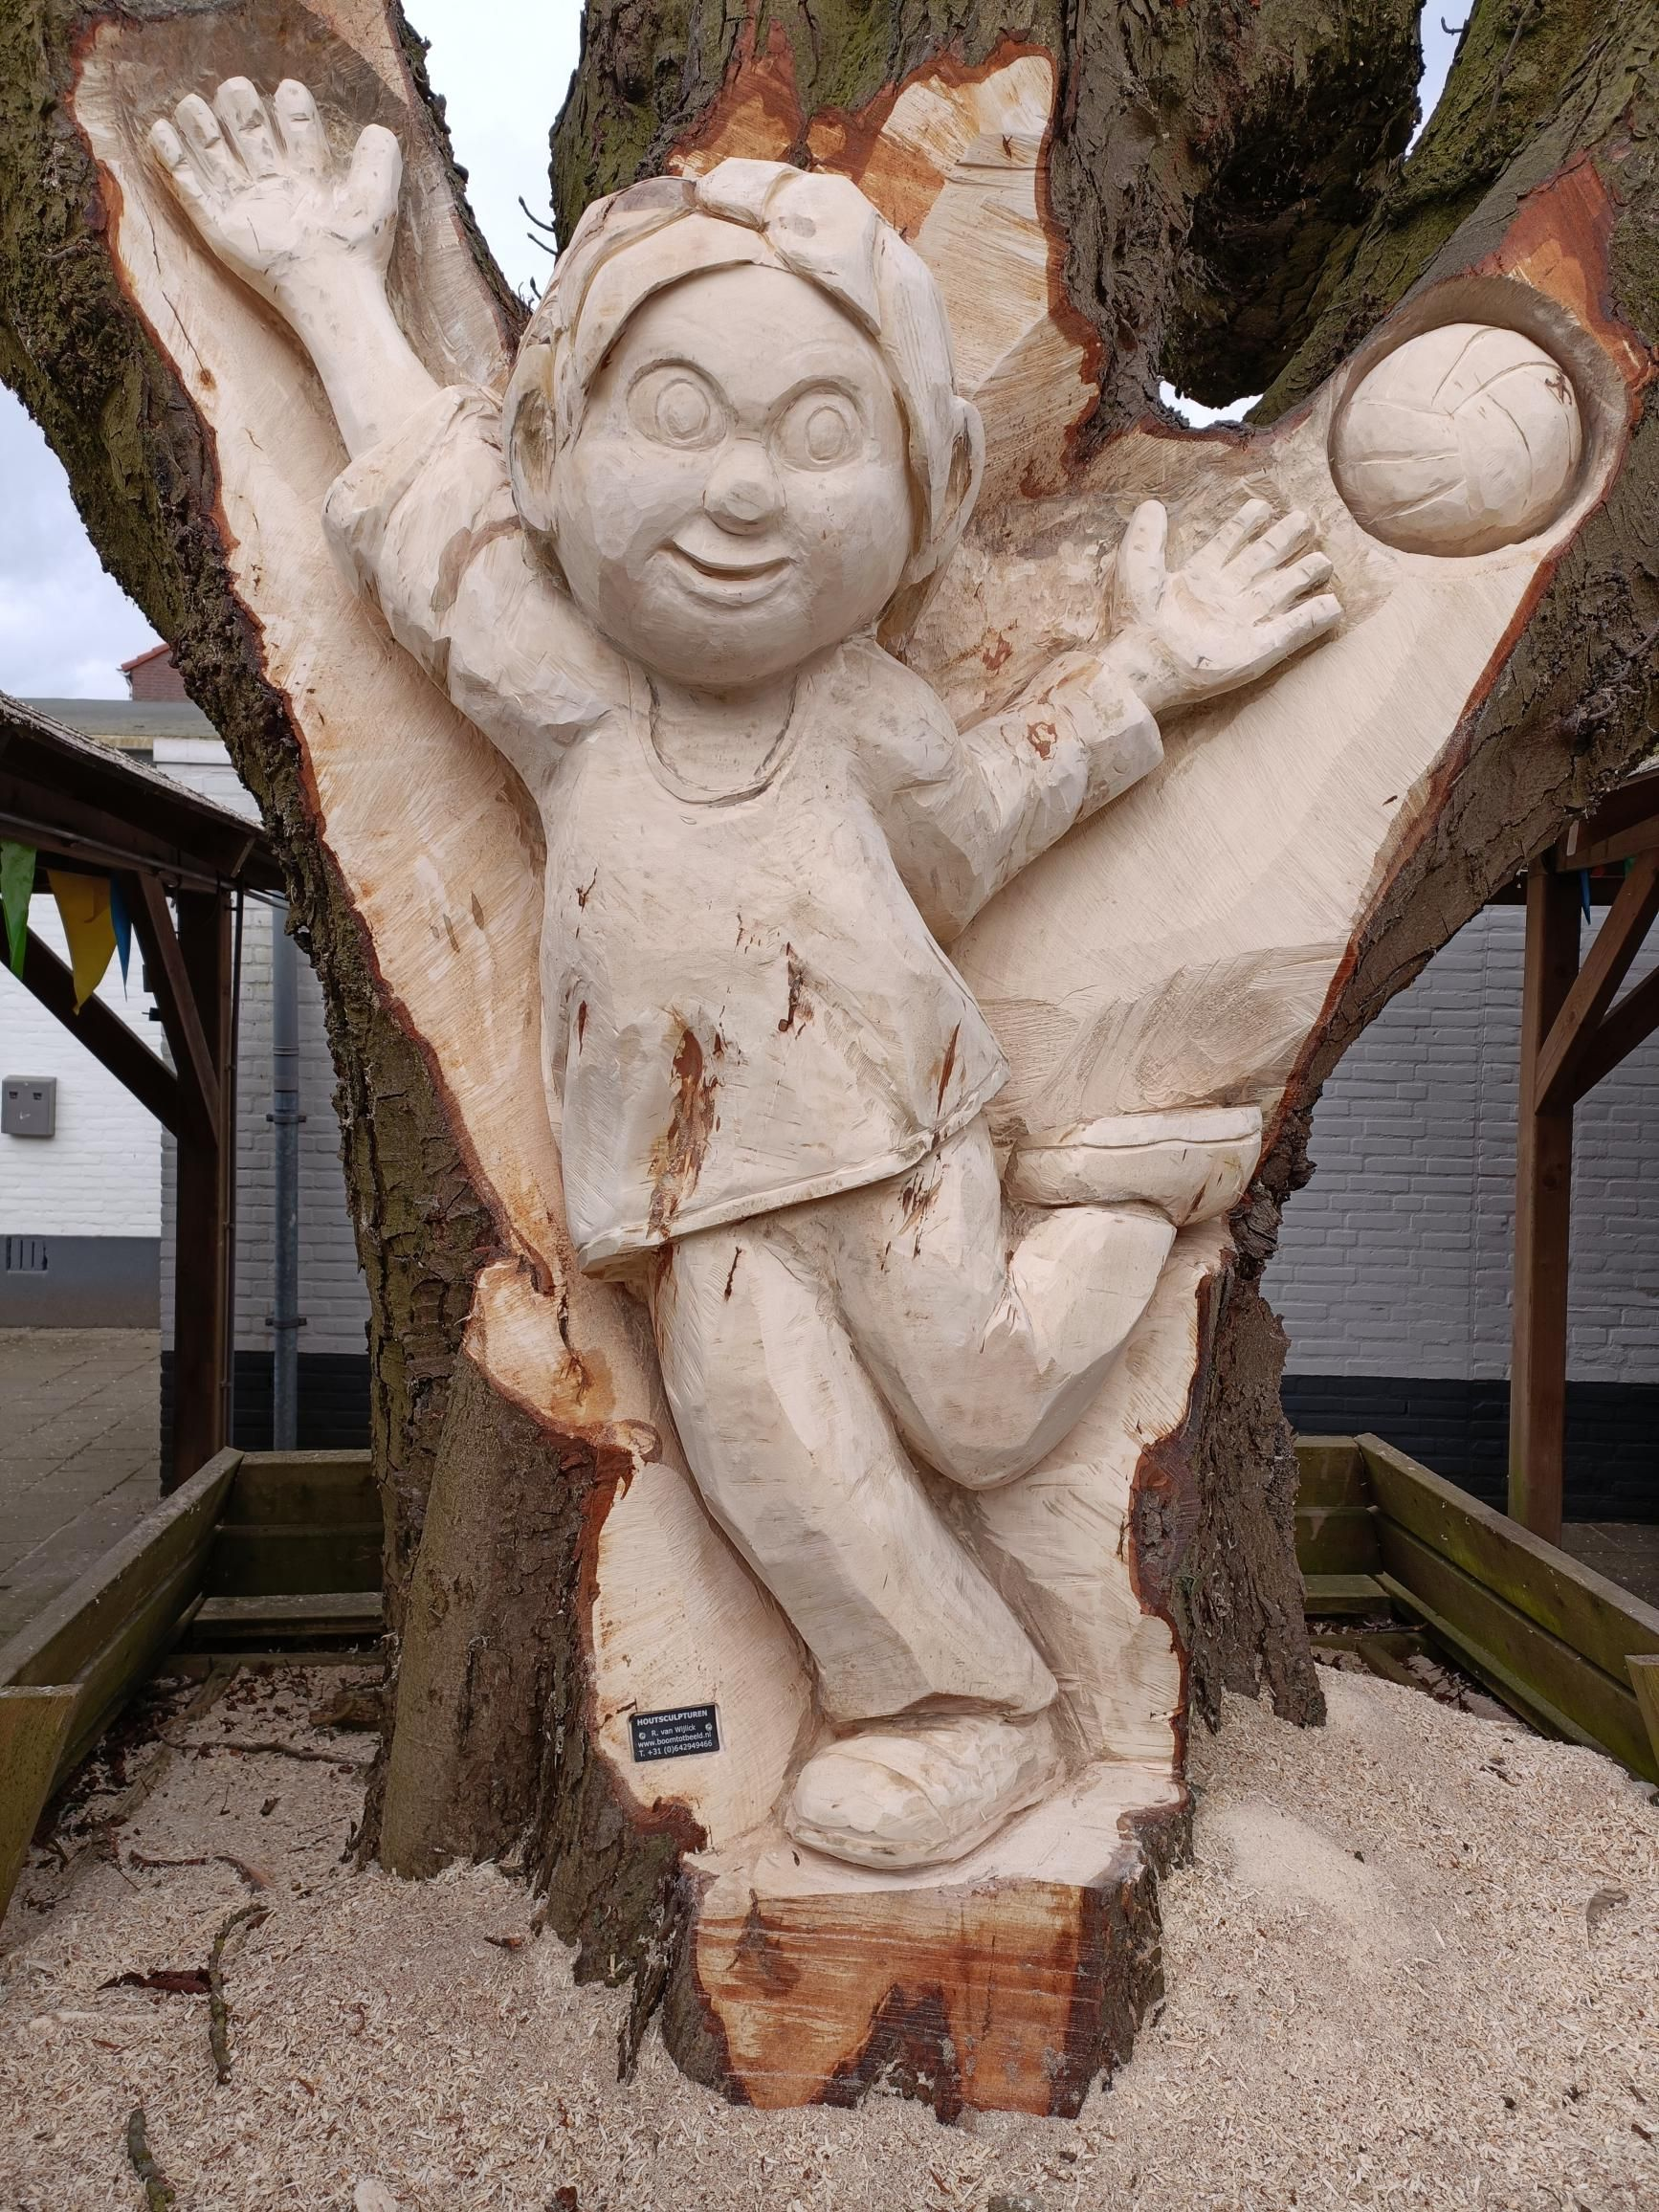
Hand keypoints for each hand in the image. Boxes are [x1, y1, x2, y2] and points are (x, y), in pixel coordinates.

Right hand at [148, 78, 400, 335]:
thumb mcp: (375, 201)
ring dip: (200, 125)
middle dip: (240, 107)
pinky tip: (161, 130)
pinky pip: (189, 189)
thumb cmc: (355, 251)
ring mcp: (244, 205)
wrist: (330, 290)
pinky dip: (172, 160)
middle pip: (249, 132)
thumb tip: (377, 129)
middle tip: (237, 90)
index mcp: (309, 178)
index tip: (290, 91)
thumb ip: (380, 161)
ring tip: (192, 103)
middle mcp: (274, 186)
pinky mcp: (219, 227)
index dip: (292, 109)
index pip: (296, 130)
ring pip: (213, 154)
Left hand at [1104, 498, 1340, 716]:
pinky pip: (1290, 632)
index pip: (1228, 543)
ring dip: (1303, 575)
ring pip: (1280, 592)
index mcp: (1198, 578)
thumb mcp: (1135, 570)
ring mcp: (1241, 625)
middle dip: (1283, 541)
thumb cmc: (1134, 622)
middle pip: (1261, 562)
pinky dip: (1311, 619)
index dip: (1244, 524)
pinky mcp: (1254, 652)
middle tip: (1306, 519)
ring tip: (1323, 559)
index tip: (1262, 505)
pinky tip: (1332, 604)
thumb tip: (1152, 505)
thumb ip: (1146, 537)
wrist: (1141, 667)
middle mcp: (1224, 598)